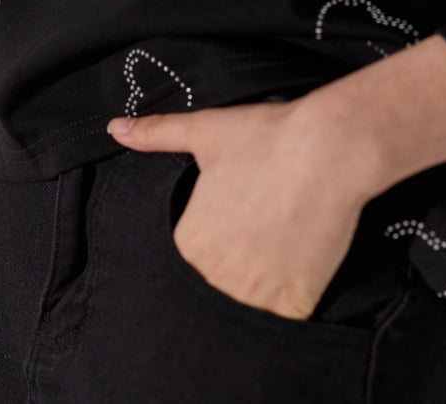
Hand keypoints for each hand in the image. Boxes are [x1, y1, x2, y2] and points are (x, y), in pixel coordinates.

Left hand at [105, 98, 370, 320]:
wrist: (329, 149)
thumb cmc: (268, 137)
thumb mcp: (206, 130)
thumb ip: (157, 134)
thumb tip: (116, 128)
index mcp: (190, 242)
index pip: (192, 259)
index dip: (219, 237)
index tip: (240, 216)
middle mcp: (214, 276)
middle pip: (218, 285)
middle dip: (237, 263)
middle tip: (263, 228)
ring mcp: (254, 294)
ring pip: (247, 305)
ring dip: (260, 284)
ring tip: (280, 243)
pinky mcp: (292, 303)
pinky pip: (281, 318)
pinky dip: (288, 299)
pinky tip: (297, 262)